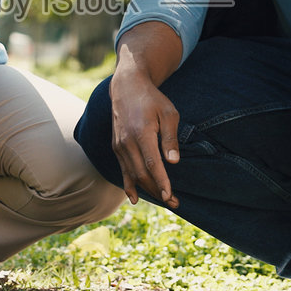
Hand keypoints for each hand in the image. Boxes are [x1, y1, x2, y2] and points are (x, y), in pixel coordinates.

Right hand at [108, 67, 181, 207]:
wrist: (127, 87)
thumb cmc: (152, 100)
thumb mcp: (168, 113)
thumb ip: (170, 138)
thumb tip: (173, 161)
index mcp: (141, 133)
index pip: (152, 164)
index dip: (161, 182)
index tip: (170, 196)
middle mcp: (127, 142)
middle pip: (142, 173)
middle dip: (158, 190)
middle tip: (174, 203)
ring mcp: (119, 145)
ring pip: (132, 174)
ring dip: (147, 190)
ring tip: (164, 201)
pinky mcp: (116, 147)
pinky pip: (123, 170)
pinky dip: (129, 185)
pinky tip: (134, 198)